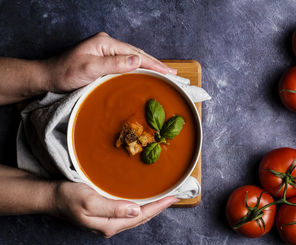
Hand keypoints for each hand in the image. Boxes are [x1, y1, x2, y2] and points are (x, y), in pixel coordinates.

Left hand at [47, 32, 176, 91]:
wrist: (49, 77)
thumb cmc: (65, 73)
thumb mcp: (90, 69)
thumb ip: (114, 64)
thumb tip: (137, 60)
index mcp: (105, 43)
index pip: (136, 54)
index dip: (154, 64)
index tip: (169, 73)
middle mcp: (107, 45)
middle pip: (137, 53)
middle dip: (156, 64)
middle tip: (173, 74)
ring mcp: (105, 51)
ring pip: (133, 58)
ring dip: (149, 65)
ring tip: (164, 73)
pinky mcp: (103, 60)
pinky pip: (126, 63)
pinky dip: (138, 68)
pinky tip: (145, 73)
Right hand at [52, 181, 177, 237]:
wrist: (51, 197)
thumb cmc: (68, 197)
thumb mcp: (89, 202)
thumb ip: (113, 208)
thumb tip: (136, 211)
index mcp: (110, 224)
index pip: (141, 216)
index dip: (159, 206)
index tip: (174, 198)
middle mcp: (111, 226)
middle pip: (142, 218)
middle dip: (159, 208)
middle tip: (174, 197)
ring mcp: (108, 222)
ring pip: (136, 216)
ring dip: (151, 207)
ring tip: (163, 199)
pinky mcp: (104, 215)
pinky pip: (128, 212)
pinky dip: (140, 206)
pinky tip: (143, 200)